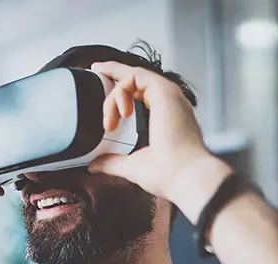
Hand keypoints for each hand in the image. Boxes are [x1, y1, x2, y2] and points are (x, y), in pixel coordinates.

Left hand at [87, 62, 231, 220]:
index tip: (100, 78)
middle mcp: (169, 103)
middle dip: (112, 76)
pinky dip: (119, 90)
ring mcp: (168, 95)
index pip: (141, 92)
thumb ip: (113, 162)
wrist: (184, 176)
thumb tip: (94, 165)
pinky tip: (119, 113)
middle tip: (95, 72)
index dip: (121, 87)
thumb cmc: (166, 174)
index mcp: (165, 117)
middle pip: (136, 80)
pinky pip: (134, 76)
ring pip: (132, 78)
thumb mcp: (132, 166)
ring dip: (113, 97)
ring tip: (110, 124)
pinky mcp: (163, 91)